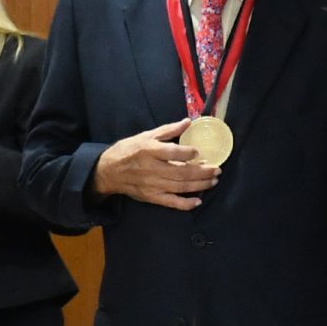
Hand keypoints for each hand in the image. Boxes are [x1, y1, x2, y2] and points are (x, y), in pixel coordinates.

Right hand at [94, 119, 220, 209]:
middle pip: (181, 172)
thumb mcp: (146, 136)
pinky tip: (198, 201)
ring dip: (200, 185)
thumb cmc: (128, 150)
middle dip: (202, 172)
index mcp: (149, 151)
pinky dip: (185, 204)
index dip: (188, 153)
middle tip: (217, 169)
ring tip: (213, 181)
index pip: (172, 152)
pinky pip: (171, 203)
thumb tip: (188, 121)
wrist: (108, 171)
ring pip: (180, 187)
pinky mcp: (151, 197)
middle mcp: (151, 169)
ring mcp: (152, 185)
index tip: (199, 152)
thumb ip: (168, 130)